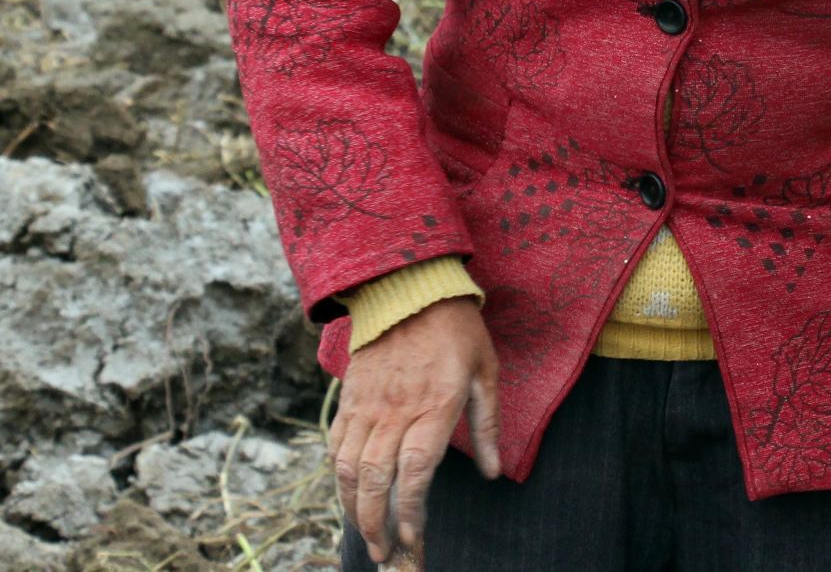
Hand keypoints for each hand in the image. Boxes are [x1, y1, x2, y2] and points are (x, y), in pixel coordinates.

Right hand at [330, 298, 500, 565]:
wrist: (409, 285)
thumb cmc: (457, 329)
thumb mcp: (487, 371)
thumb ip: (489, 425)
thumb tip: (494, 473)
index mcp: (436, 405)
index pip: (416, 472)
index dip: (411, 513)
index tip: (413, 541)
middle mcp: (396, 410)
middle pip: (377, 480)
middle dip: (377, 524)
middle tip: (385, 553)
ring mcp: (368, 405)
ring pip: (349, 469)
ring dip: (354, 507)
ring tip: (366, 534)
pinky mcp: (349, 398)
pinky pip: (336, 445)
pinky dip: (339, 475)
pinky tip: (349, 492)